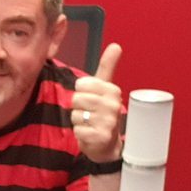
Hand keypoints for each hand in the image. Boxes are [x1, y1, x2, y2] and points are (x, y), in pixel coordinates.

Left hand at [71, 43, 123, 163]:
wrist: (109, 145)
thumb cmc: (103, 113)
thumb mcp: (106, 89)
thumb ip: (107, 67)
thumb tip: (116, 45)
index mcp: (112, 90)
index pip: (81, 84)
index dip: (81, 93)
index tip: (92, 100)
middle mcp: (112, 104)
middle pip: (76, 99)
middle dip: (78, 108)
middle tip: (90, 114)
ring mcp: (107, 121)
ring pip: (74, 115)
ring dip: (78, 122)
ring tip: (90, 124)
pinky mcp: (100, 136)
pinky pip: (76, 130)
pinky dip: (79, 134)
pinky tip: (90, 135)